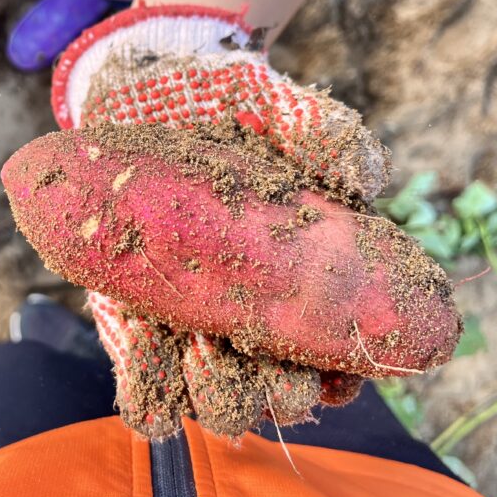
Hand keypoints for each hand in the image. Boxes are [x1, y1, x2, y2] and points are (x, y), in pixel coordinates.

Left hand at [51, 4, 389, 437]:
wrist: (139, 91)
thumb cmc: (219, 103)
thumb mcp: (273, 106)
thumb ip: (323, 134)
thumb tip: (364, 180)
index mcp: (295, 282)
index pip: (330, 360)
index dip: (338, 380)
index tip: (330, 371)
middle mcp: (245, 314)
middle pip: (273, 396)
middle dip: (273, 394)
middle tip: (256, 354)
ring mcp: (187, 322)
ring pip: (211, 405)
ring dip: (213, 395)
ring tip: (198, 347)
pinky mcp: (132, 319)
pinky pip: (144, 387)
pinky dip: (149, 386)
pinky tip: (145, 338)